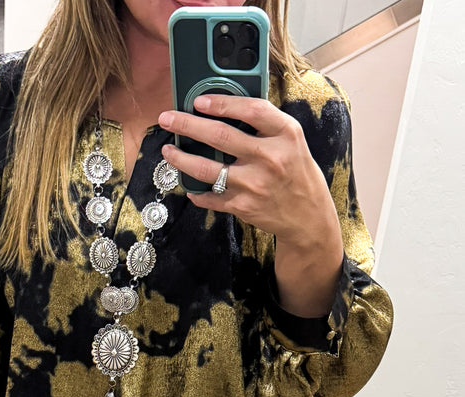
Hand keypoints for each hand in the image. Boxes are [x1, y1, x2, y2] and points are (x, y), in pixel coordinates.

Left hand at [159, 94, 335, 239]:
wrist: (307, 217)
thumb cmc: (296, 172)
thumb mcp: (291, 141)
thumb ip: (265, 125)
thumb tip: (224, 109)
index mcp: (285, 134)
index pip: (251, 110)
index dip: (221, 103)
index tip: (198, 101)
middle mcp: (270, 158)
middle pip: (220, 136)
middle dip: (187, 125)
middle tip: (168, 119)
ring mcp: (255, 184)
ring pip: (207, 169)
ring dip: (182, 159)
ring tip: (169, 151)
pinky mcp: (243, 206)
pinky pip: (211, 197)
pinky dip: (196, 192)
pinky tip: (188, 185)